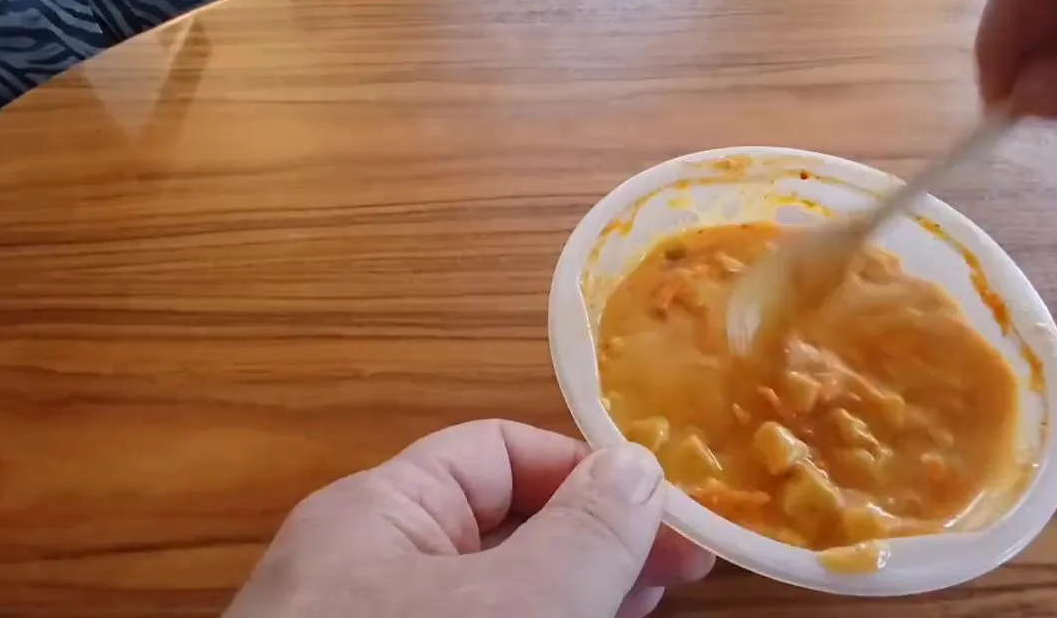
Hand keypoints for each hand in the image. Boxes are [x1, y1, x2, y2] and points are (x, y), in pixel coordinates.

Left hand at [224, 420, 714, 617]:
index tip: (669, 513)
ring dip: (577, 596)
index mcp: (379, 513)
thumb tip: (636, 465)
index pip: (496, 455)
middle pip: (506, 530)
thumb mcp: (514, 603)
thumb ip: (582, 534)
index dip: (586, 472)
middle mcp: (373, 572)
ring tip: (650, 607)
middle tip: (683, 573)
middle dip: (597, 543)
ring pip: (499, 598)